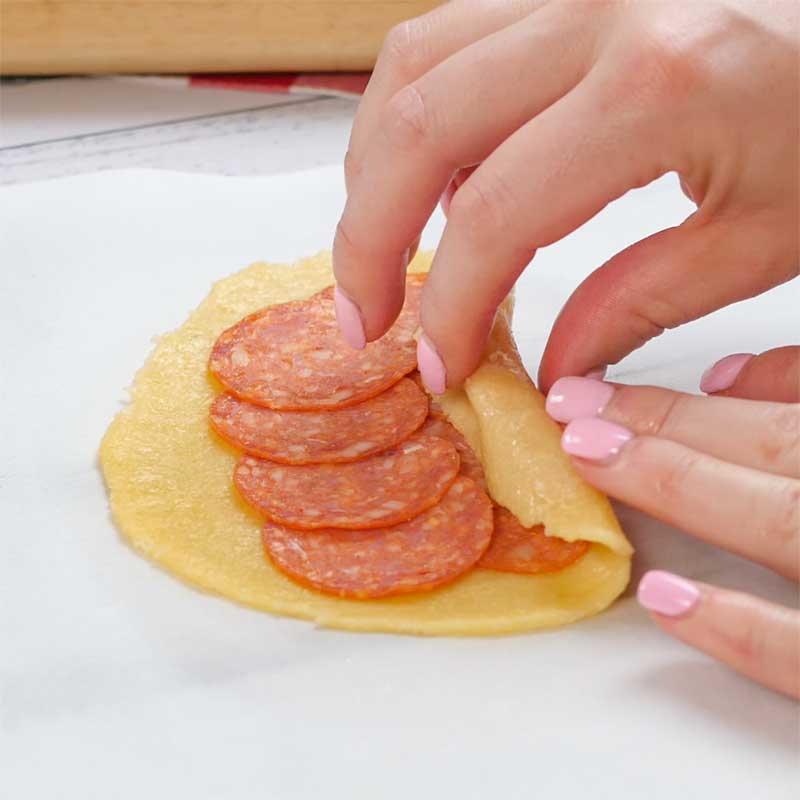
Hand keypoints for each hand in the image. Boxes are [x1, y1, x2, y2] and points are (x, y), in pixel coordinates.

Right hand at [332, 0, 798, 393]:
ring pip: (413, 64)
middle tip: (366, 317)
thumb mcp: (767, 235)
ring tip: (383, 247)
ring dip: (374, 168)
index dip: (450, 307)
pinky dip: (418, 113)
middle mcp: (596, 10)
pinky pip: (451, 35)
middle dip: (366, 239)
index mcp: (658, 84)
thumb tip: (550, 367)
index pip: (492, 216)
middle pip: (416, 127)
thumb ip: (639, 303)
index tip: (444, 366)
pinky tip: (434, 175)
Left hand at [545, 346, 799, 697]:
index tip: (594, 394)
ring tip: (590, 454)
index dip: (684, 403)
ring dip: (684, 484)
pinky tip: (660, 596)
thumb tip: (721, 378)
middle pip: (776, 447)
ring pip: (785, 522)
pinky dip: (742, 629)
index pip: (784, 413)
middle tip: (569, 409)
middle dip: (667, 424)